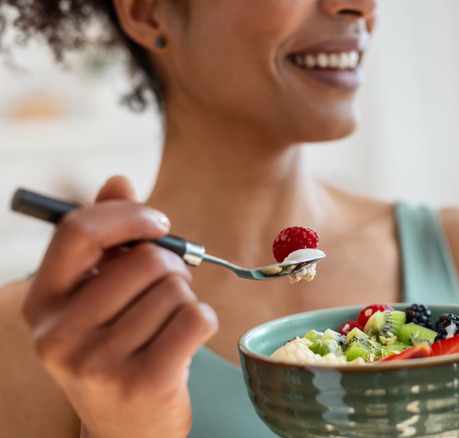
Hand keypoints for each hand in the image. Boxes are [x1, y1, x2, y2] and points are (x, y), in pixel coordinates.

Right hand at [22, 176, 217, 437]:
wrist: (126, 431)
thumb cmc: (117, 351)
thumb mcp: (98, 299)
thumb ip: (105, 241)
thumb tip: (119, 181)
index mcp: (43, 304)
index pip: (79, 232)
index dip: (128, 215)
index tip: (158, 223)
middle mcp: (60, 334)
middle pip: (145, 260)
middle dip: (171, 269)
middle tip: (166, 294)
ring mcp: (98, 362)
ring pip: (175, 290)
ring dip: (184, 300)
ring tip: (167, 326)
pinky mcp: (143, 381)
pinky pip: (196, 317)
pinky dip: (203, 321)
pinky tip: (185, 341)